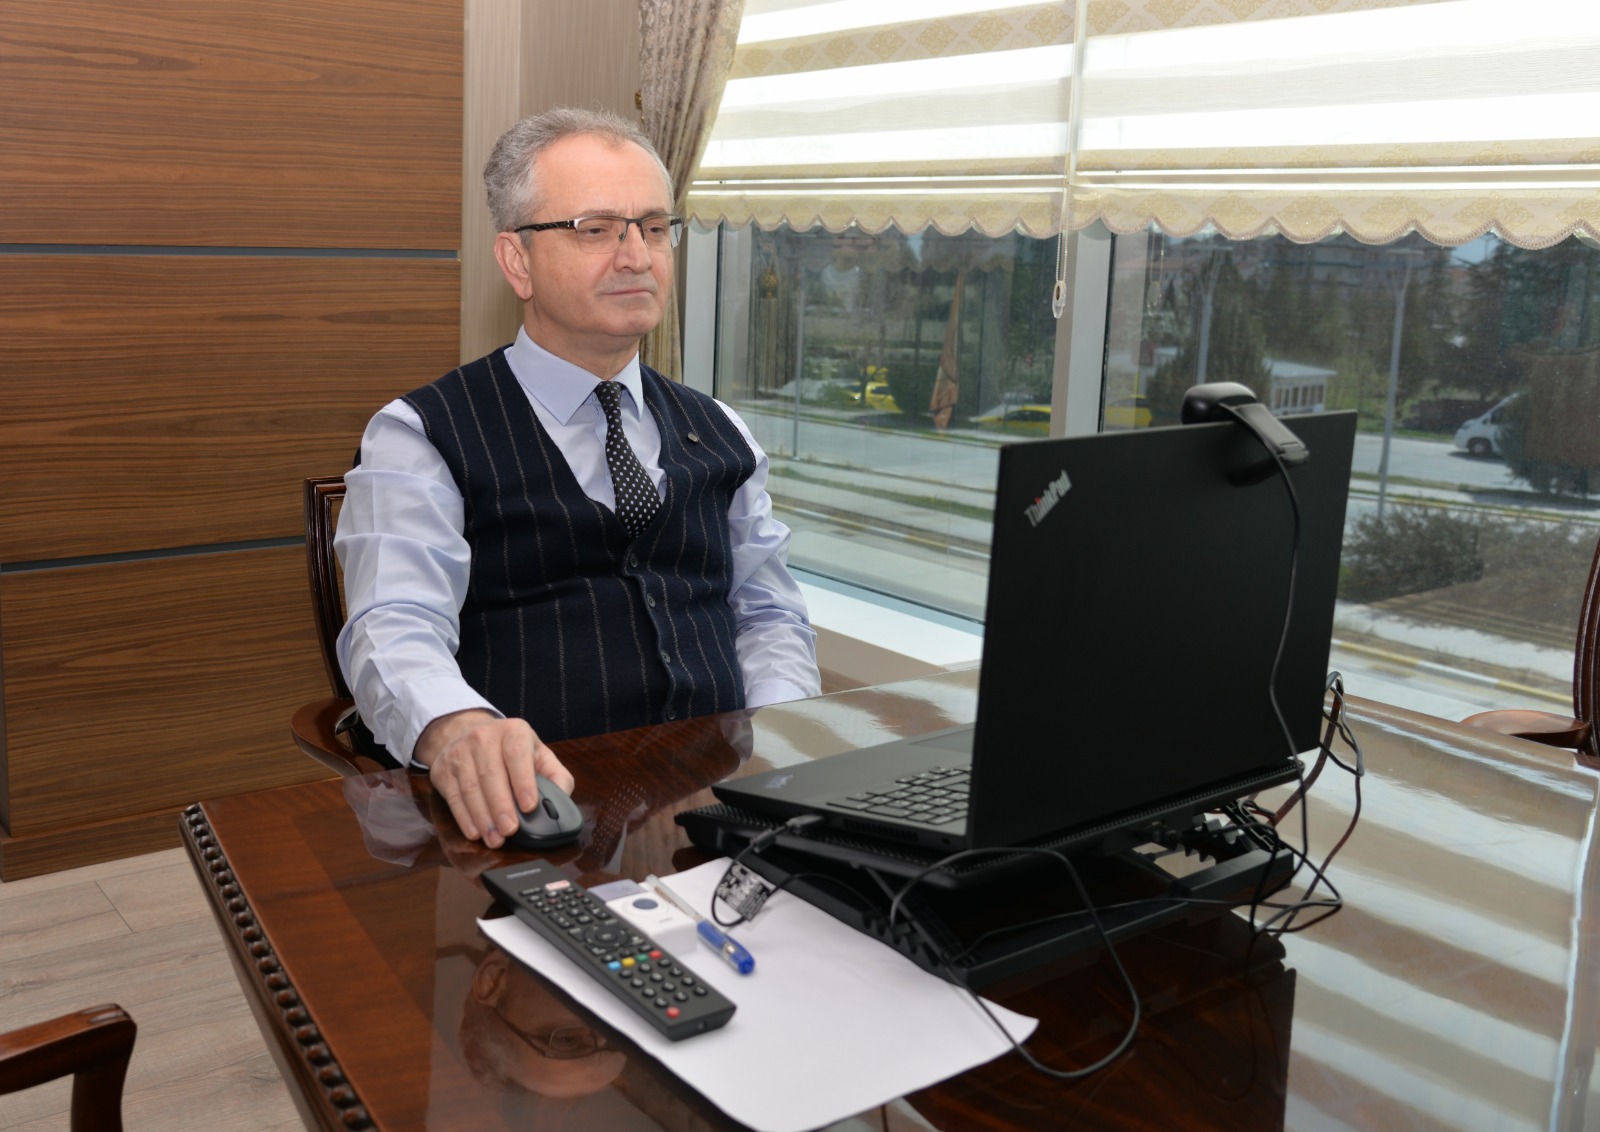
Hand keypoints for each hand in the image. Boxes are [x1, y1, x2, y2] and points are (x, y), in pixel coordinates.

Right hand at [417, 710, 575, 848]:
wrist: (467, 732)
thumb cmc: (510, 750)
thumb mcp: (537, 753)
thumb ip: (555, 776)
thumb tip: (561, 800)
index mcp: (513, 731)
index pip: (517, 754)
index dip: (523, 781)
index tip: (530, 806)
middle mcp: (484, 737)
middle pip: (491, 774)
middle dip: (501, 806)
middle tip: (511, 830)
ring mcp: (460, 752)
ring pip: (470, 788)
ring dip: (483, 817)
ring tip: (495, 838)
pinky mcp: (443, 769)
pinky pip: (453, 797)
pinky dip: (464, 818)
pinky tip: (475, 832)